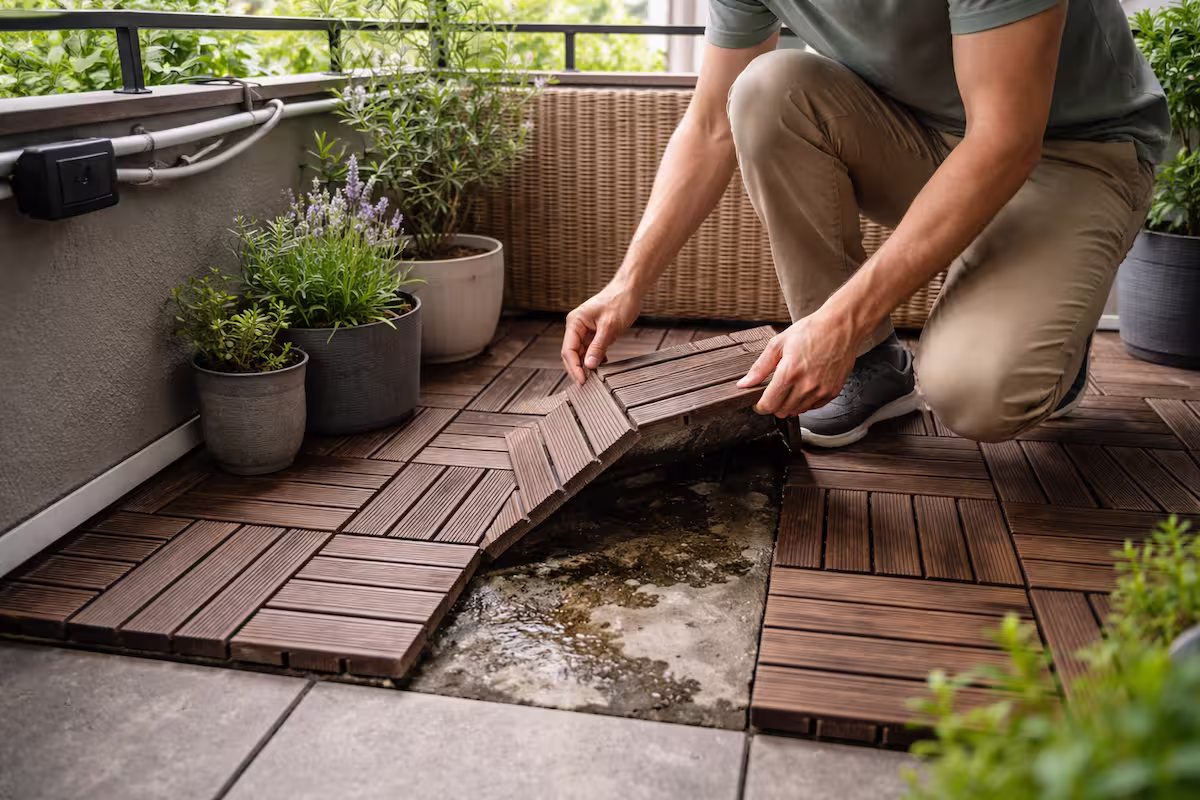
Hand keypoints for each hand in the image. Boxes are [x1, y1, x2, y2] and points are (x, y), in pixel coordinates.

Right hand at [561, 283, 642, 384]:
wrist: (630, 289)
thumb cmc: (619, 302)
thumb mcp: (609, 327)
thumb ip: (598, 347)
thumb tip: (589, 365)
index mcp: (575, 322)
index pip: (569, 350)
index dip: (574, 368)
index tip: (582, 381)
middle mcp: (576, 326)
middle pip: (572, 354)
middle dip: (578, 369)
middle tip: (586, 385)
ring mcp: (585, 329)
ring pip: (582, 353)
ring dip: (587, 365)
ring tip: (594, 379)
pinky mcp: (594, 332)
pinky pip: (591, 349)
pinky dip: (595, 359)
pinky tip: (602, 366)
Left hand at [736, 310, 858, 417]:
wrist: (841, 327)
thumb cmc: (811, 331)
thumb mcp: (778, 344)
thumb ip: (759, 367)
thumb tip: (744, 384)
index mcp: (789, 373)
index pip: (769, 405)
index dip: (760, 406)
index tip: (759, 401)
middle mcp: (806, 385)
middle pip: (782, 412)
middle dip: (774, 405)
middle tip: (774, 392)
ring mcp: (821, 390)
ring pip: (797, 411)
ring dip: (790, 404)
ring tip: (791, 386)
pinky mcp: (832, 392)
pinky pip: (813, 407)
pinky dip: (805, 401)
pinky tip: (805, 386)